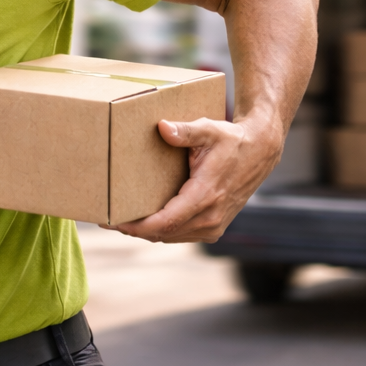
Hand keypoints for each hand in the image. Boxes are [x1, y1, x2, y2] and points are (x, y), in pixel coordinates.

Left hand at [105, 117, 280, 243]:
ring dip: (145, 233)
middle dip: (133, 230)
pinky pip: (181, 235)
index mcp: (205, 196)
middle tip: (105, 220)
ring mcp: (214, 226)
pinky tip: (144, 221)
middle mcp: (211, 217)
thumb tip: (162, 127)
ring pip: (171, 237)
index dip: (137, 227)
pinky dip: (161, 231)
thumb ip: (185, 130)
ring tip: (119, 221)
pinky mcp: (214, 228)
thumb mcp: (209, 129)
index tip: (113, 222)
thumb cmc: (231, 140)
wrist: (260, 153)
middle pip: (163, 233)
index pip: (165, 222)